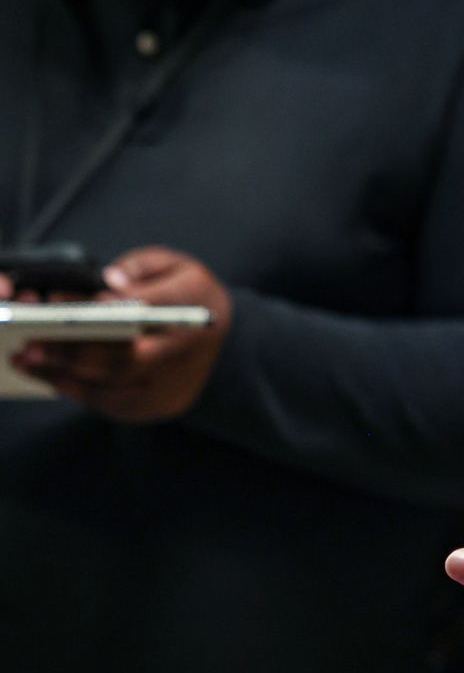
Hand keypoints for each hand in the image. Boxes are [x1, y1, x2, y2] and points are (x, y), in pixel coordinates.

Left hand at [8, 247, 230, 421]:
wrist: (229, 346)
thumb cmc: (191, 299)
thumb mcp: (178, 265)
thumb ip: (141, 266)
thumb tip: (108, 284)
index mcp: (195, 307)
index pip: (143, 310)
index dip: (98, 308)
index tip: (56, 302)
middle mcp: (184, 353)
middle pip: (123, 360)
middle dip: (70, 353)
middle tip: (28, 344)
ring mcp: (171, 386)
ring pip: (110, 388)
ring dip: (62, 375)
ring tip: (25, 360)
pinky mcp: (156, 407)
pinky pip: (109, 404)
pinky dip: (76, 391)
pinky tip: (50, 375)